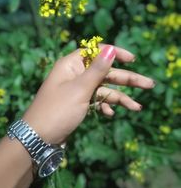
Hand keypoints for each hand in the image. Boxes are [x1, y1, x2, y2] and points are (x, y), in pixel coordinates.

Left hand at [23, 45, 154, 143]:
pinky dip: (104, 106)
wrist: (38, 139)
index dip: (115, 53)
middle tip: (149, 84)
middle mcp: (75, 74)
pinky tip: (111, 114)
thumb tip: (111, 49)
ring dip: (120, 97)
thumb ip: (97, 69)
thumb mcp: (80, 89)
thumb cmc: (58, 110)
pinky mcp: (78, 104)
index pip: (96, 51)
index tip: (132, 59)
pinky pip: (96, 101)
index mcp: (71, 65)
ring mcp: (78, 90)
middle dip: (127, 79)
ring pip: (103, 89)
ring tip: (138, 107)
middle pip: (105, 72)